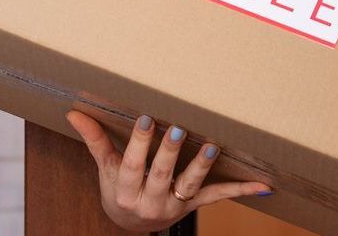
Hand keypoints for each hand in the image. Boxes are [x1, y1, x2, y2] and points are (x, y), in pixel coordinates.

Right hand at [66, 110, 272, 230]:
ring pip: (189, 184)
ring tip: (213, 145)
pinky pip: (217, 196)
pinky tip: (263, 186)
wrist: (132, 225)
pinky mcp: (194, 204)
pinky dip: (241, 190)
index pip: (131, 164)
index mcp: (125, 190)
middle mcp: (150, 201)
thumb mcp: (105, 168)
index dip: (139, 142)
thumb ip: (94, 140)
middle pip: (161, 174)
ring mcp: (175, 204)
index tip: (146, 116)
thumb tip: (74, 113)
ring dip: (202, 165)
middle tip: (178, 127)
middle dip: (170, 151)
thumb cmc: (118, 189)